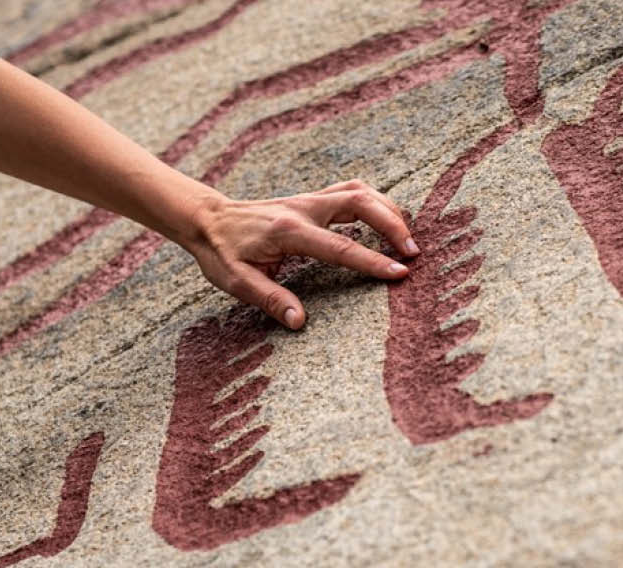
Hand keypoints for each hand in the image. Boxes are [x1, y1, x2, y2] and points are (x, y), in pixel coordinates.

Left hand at [185, 179, 419, 329]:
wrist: (208, 219)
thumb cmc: (222, 252)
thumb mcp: (236, 281)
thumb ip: (269, 299)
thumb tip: (299, 322)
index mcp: (289, 231)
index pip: (341, 246)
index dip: (373, 261)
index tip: (400, 273)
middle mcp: (304, 208)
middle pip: (361, 203)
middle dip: (393, 224)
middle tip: (414, 252)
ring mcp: (310, 199)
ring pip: (361, 191)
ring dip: (389, 210)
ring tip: (406, 237)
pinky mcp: (314, 198)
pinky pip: (353, 191)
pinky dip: (376, 202)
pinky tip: (387, 220)